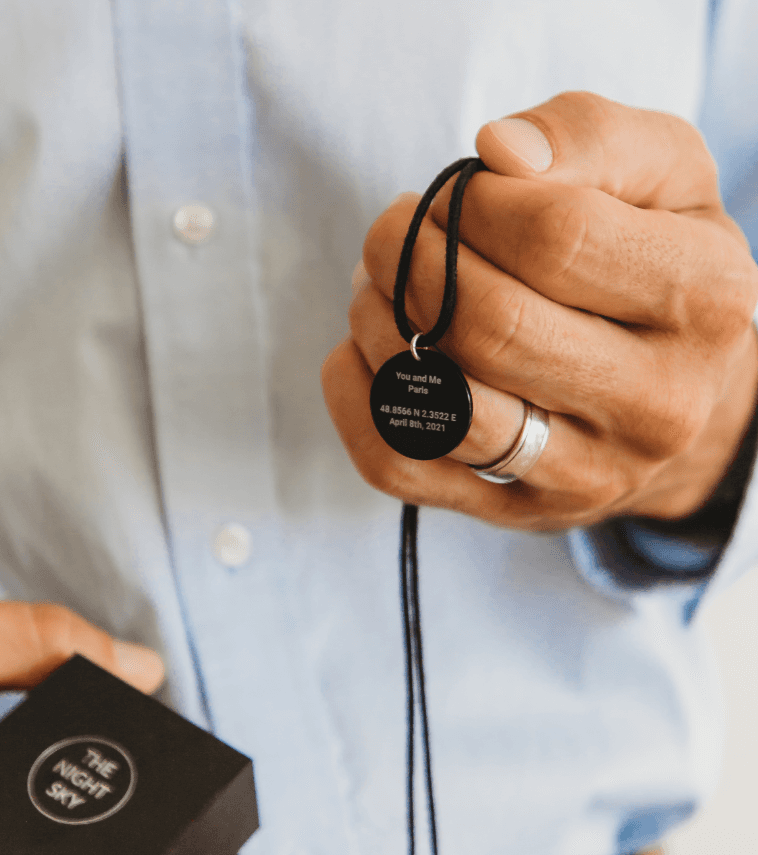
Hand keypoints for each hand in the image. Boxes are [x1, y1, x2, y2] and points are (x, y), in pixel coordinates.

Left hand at [322, 91, 757, 529]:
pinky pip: (397, 462)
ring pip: (440, 405)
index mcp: (704, 303)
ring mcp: (581, 475)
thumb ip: (588, 137)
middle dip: (410, 260)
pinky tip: (367, 350)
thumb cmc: (655, 271)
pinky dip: (355, 396)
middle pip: (489, 325)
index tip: (458, 192)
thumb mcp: (661, 177)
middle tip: (394, 230)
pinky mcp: (512, 512)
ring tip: (379, 285)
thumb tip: (498, 152)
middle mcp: (654, 407)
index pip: (555, 239)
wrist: (675, 404)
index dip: (476, 203)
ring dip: (377, 325)